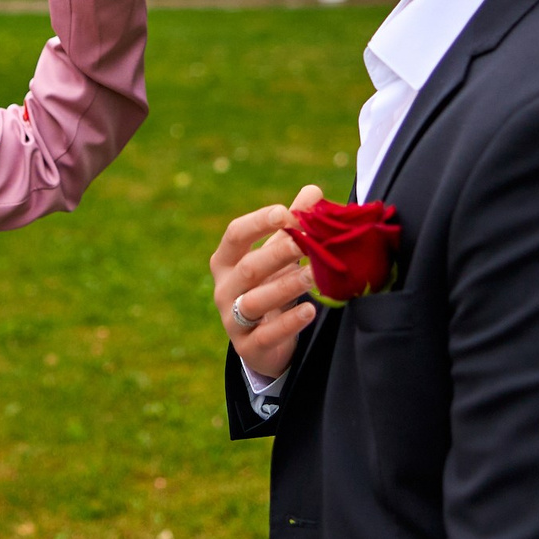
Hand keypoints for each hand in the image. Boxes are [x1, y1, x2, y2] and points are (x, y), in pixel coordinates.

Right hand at [210, 184, 326, 381]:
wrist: (263, 342)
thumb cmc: (270, 286)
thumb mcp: (278, 256)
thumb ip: (293, 227)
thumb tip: (314, 191)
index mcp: (226, 260)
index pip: (235, 235)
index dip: (259, 222)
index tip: (286, 213)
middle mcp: (224, 288)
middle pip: (248, 268)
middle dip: (278, 253)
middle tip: (308, 242)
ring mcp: (232, 320)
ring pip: (254, 301)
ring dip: (286, 286)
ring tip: (314, 275)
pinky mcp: (248, 347)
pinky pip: (266, 335)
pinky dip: (288, 322)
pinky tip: (310, 310)